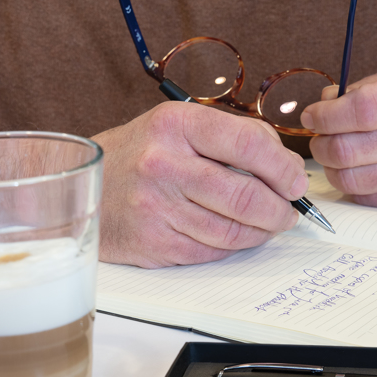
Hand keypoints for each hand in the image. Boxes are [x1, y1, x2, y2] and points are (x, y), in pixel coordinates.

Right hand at [92, 102, 308, 267]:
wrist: (80, 184)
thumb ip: (232, 137)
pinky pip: (212, 251)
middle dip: (280, 209)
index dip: (283, 167)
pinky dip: (233, 246)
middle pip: (246, 195)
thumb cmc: (140, 154)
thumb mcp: (178, 126)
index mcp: (176, 124)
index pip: (249, 144)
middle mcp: (162, 164)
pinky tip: (235, 234)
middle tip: (288, 211)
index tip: (296, 181)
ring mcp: (155, 207)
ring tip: (267, 223)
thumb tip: (286, 168)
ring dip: (261, 231)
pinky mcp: (152, 243)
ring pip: (233, 231)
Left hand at [299, 66, 376, 209]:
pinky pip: (366, 198)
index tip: (313, 115)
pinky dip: (352, 185)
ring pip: (350, 179)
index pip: (357, 109)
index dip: (325, 115)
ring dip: (331, 167)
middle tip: (320, 136)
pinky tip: (358, 171)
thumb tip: (323, 102)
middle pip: (346, 149)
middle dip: (320, 143)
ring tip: (336, 154)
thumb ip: (363, 88)